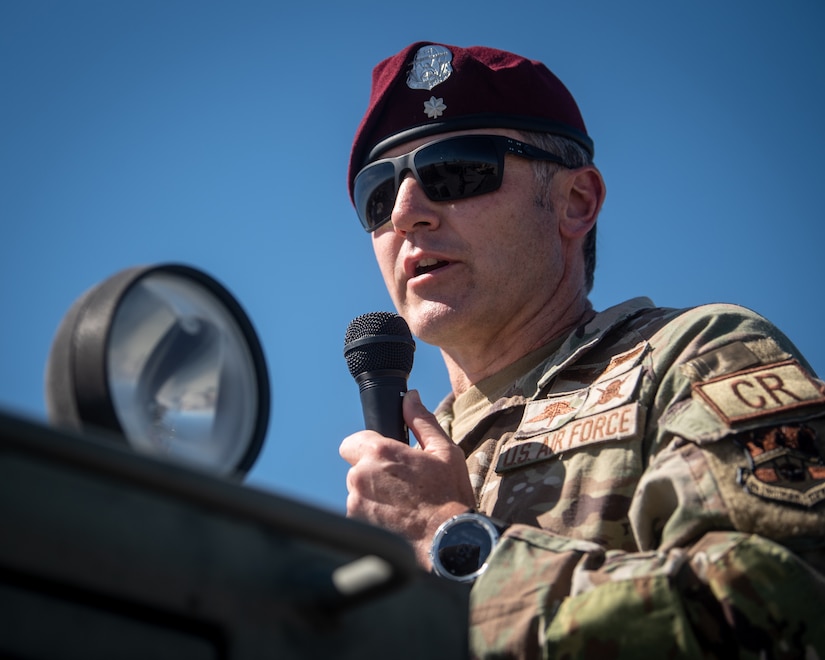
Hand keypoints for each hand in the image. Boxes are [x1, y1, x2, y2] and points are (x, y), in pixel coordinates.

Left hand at [339, 389, 474, 567]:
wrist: (448, 542)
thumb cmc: (449, 495)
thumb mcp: (443, 451)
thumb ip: (421, 421)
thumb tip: (411, 398)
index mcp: (379, 453)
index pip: (353, 442)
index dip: (369, 448)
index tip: (386, 458)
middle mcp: (360, 476)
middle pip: (356, 468)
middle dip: (373, 473)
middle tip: (402, 484)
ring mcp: (355, 503)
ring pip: (357, 492)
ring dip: (373, 495)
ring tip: (402, 504)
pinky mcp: (356, 524)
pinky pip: (359, 513)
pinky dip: (373, 515)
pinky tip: (397, 519)